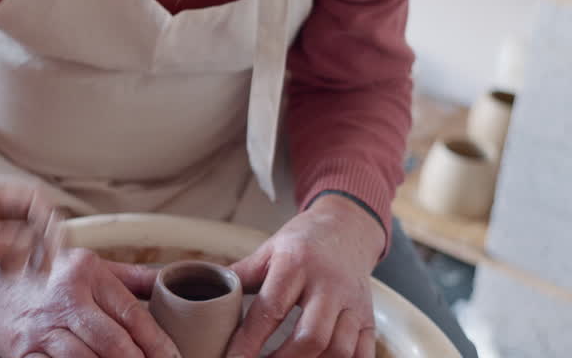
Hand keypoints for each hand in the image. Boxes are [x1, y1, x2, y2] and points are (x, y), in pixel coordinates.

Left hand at [0, 180, 63, 295]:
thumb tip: (26, 243)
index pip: (32, 198)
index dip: (49, 222)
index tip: (52, 251)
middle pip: (34, 216)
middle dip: (44, 241)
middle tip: (41, 269)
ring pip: (27, 234)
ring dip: (32, 254)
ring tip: (16, 273)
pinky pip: (13, 250)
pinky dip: (18, 262)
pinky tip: (7, 274)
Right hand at [0, 246, 180, 357]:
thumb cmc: (41, 272)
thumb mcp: (86, 263)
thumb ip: (130, 276)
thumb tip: (170, 281)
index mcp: (85, 272)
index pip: (132, 314)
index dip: (158, 342)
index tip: (173, 357)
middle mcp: (64, 297)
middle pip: (114, 342)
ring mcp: (42, 327)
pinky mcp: (23, 350)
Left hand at [225, 195, 385, 357]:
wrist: (346, 228)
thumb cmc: (302, 243)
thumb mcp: (267, 250)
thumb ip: (239, 275)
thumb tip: (203, 289)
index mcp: (296, 264)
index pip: (270, 309)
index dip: (249, 340)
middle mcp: (329, 284)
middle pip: (311, 336)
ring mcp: (353, 303)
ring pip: (339, 348)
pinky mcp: (369, 318)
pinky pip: (363, 352)